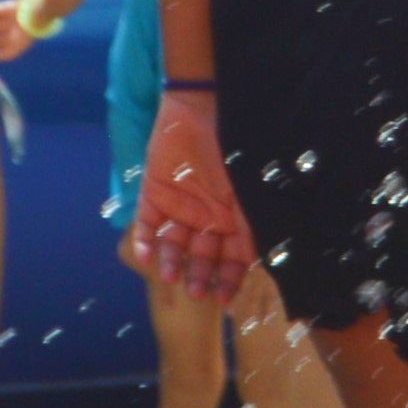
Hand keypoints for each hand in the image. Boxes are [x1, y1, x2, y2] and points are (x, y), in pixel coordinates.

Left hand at [133, 90, 256, 301]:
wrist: (201, 107)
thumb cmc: (234, 147)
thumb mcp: (250, 190)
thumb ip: (253, 225)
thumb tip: (263, 260)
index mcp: (234, 217)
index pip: (233, 257)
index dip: (230, 279)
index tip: (224, 300)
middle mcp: (208, 216)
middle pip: (202, 255)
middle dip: (200, 276)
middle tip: (196, 292)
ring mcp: (180, 206)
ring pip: (174, 244)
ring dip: (171, 263)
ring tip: (170, 276)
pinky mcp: (153, 193)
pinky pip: (146, 224)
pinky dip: (144, 241)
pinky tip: (145, 256)